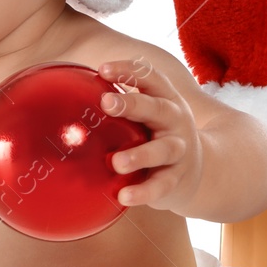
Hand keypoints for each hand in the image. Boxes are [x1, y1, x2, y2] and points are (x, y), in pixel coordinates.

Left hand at [97, 57, 202, 215]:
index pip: (151, 77)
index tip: (102, 69)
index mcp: (166, 99)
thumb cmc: (156, 137)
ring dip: (139, 155)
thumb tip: (65, 94)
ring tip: (116, 162)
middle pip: (157, 108)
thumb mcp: (146, 117)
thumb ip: (118, 106)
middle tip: (105, 102)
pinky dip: (144, 192)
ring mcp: (180, 150)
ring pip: (163, 150)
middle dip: (132, 104)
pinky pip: (161, 186)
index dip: (128, 71)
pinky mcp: (177, 178)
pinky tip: (124, 197)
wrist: (201, 172)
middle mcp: (176, 120)